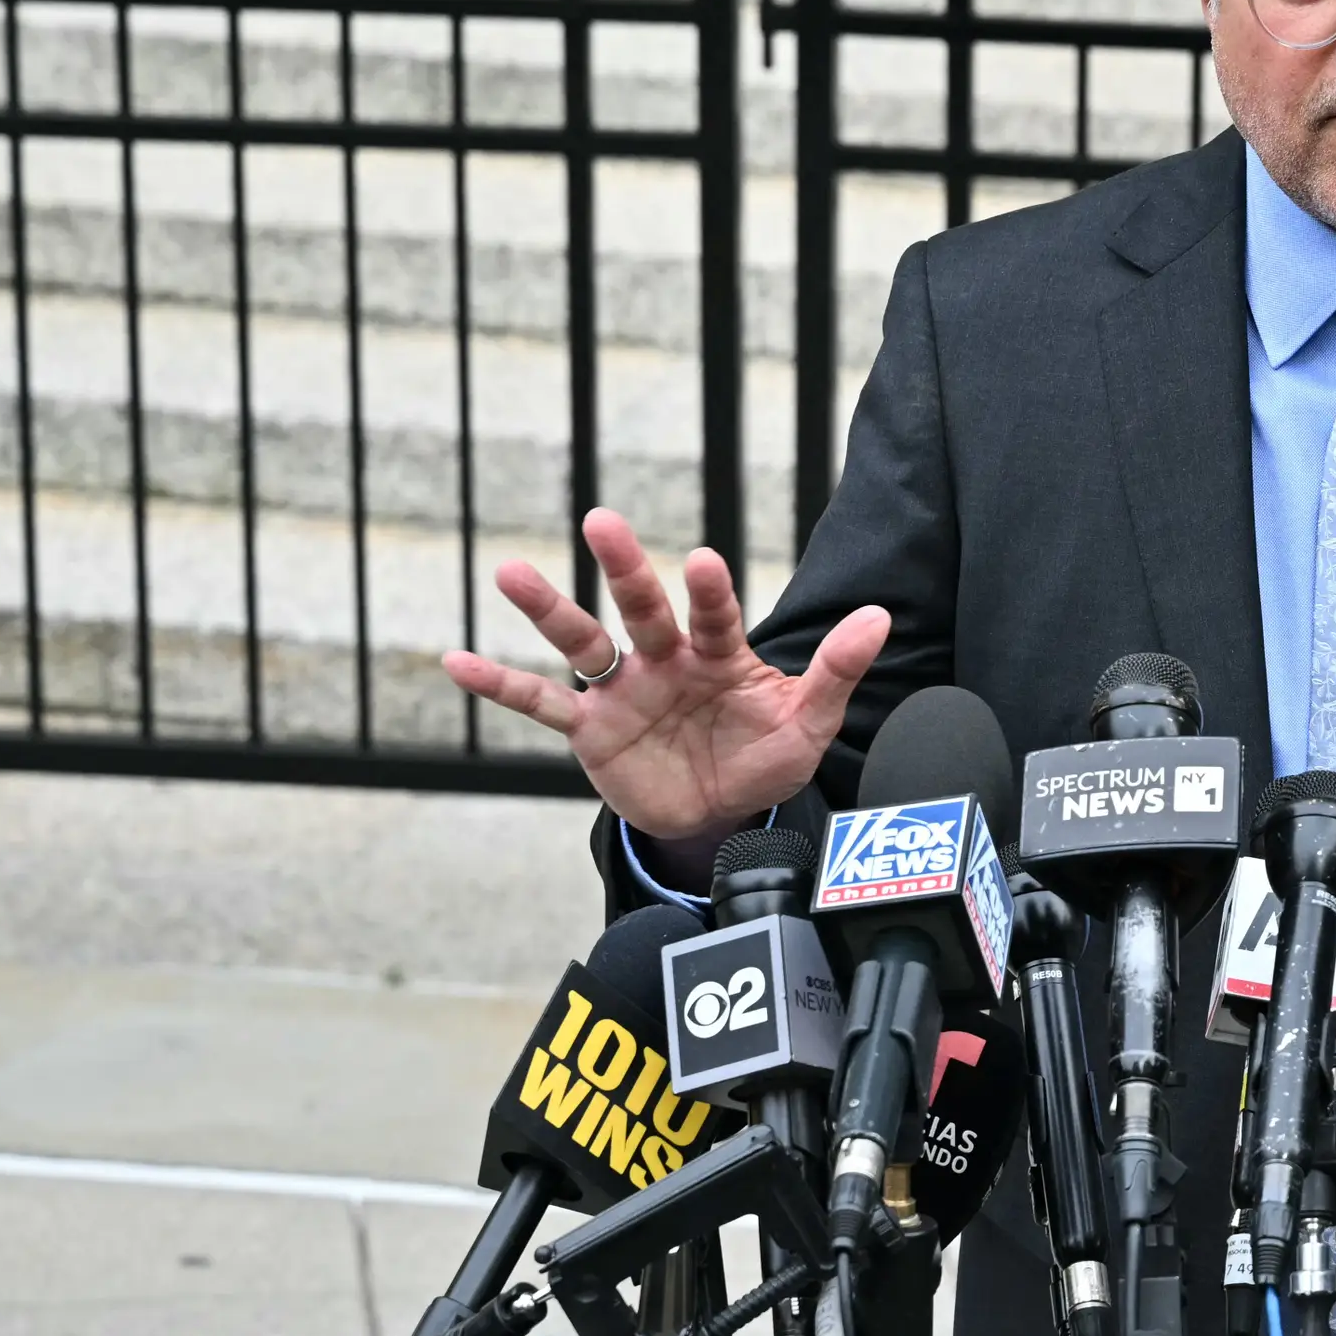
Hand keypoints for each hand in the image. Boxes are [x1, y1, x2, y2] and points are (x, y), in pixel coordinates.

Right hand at [442, 507, 888, 838]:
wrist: (720, 815)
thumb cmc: (762, 758)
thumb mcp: (808, 724)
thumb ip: (836, 672)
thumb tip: (880, 617)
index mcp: (720, 653)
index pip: (714, 616)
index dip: (707, 592)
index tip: (699, 560)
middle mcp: (665, 659)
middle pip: (640, 608)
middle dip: (622, 568)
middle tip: (602, 520)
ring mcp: (622, 691)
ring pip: (581, 643)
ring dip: (547, 608)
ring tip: (509, 571)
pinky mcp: (590, 730)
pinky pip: (540, 704)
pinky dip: (499, 685)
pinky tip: (456, 661)